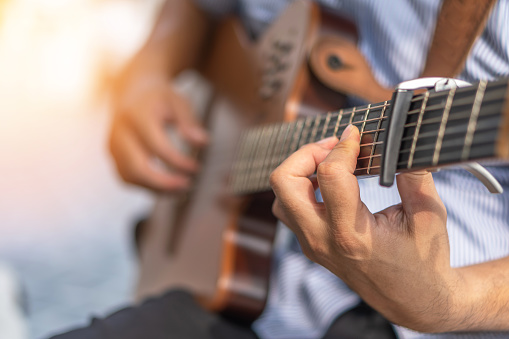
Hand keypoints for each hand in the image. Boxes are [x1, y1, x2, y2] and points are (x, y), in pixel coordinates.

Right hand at [109, 72, 207, 191]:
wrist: (131, 89)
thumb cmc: (159, 97)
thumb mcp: (178, 102)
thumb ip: (190, 122)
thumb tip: (203, 142)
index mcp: (137, 114)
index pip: (157, 145)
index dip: (177, 161)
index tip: (196, 167)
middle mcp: (120, 131)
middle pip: (137, 167)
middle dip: (163, 182)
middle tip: (186, 186)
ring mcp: (113, 145)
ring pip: (130, 176)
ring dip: (155, 188)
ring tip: (180, 189)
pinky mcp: (113, 155)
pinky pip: (126, 177)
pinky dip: (145, 186)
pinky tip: (165, 187)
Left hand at [269, 125, 465, 331]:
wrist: (413, 301)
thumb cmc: (424, 262)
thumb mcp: (429, 216)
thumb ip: (414, 176)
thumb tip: (399, 140)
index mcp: (352, 235)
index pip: (329, 175)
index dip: (343, 146)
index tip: (357, 133)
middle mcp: (322, 240)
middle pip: (284, 182)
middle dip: (306, 153)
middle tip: (334, 146)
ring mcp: (312, 245)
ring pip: (280, 196)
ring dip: (300, 171)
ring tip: (331, 161)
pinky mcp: (311, 245)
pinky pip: (289, 209)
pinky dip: (301, 188)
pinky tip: (328, 182)